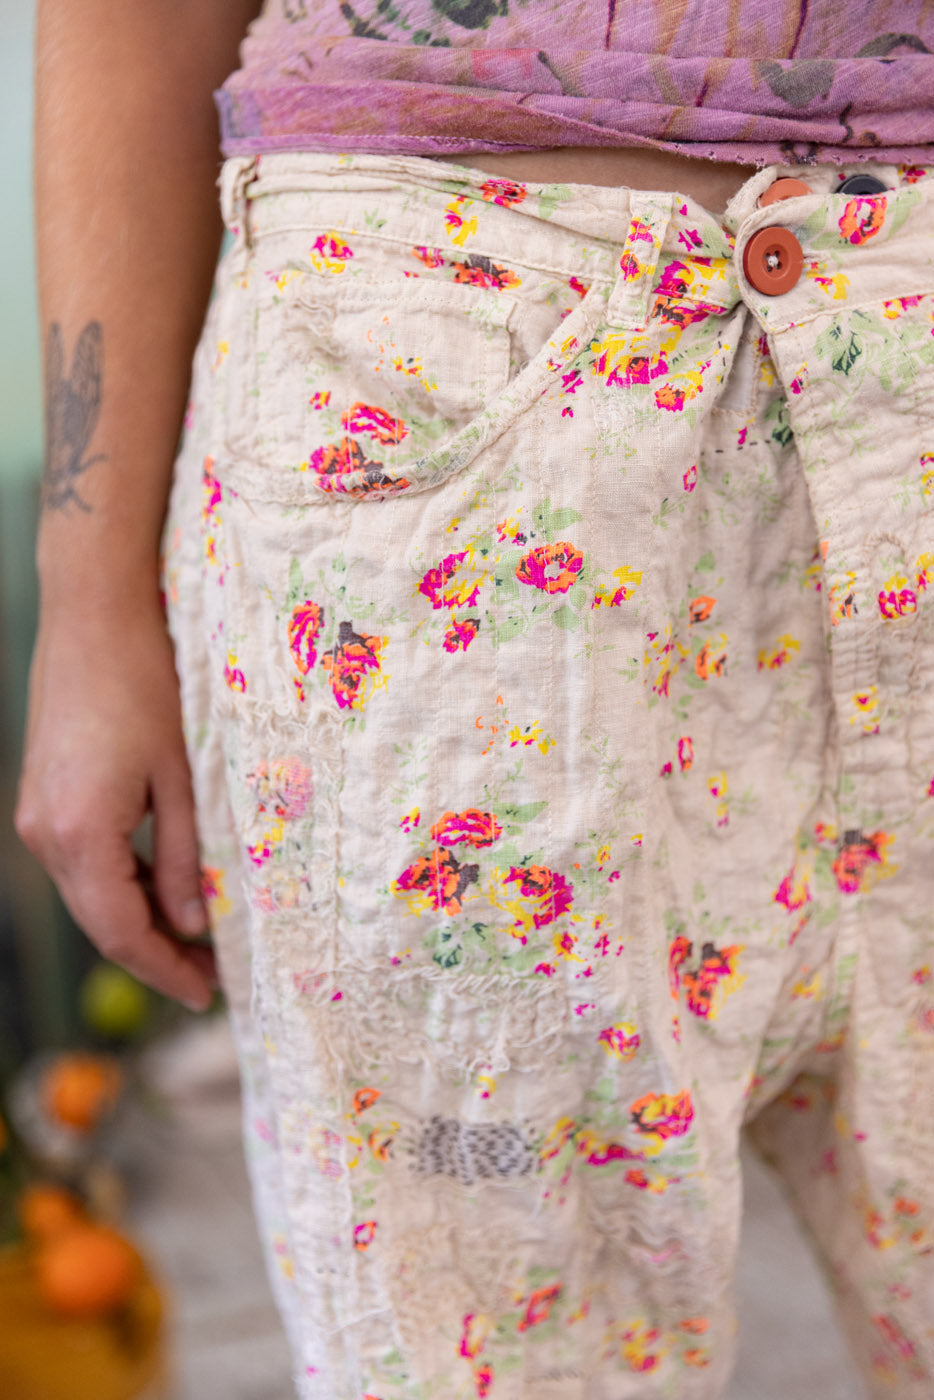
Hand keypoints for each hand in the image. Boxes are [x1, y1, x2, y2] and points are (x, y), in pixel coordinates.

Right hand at [15, 598, 216, 1011]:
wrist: (94, 614)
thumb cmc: (147, 684)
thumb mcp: (182, 777)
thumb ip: (186, 856)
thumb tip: (194, 921)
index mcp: (78, 834)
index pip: (120, 932)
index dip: (163, 970)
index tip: (206, 994)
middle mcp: (44, 834)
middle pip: (101, 921)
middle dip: (155, 953)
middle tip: (210, 975)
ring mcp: (38, 816)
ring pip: (92, 894)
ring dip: (141, 919)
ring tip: (199, 937)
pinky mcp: (46, 797)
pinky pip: (85, 860)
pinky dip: (124, 882)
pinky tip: (166, 887)